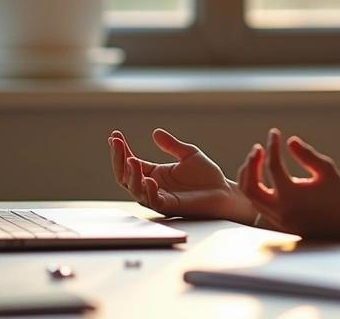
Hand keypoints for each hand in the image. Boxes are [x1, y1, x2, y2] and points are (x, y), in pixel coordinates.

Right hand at [108, 129, 255, 224]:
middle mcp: (152, 186)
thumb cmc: (207, 176)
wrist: (224, 192)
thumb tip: (155, 132)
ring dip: (130, 174)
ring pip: (135, 189)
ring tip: (131, 159)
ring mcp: (158, 197)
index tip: (114, 136)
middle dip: (118, 159)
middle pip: (125, 175)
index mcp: (154, 173)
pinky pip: (154, 201)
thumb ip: (171, 145)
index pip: (130, 161)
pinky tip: (150, 180)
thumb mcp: (189, 154)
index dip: (121, 150)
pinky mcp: (169, 206)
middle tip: (116, 143)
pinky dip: (149, 191)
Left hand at [237, 129, 339, 245]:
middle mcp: (279, 209)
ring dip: (249, 176)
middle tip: (258, 148)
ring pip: (250, 197)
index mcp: (291, 196)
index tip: (274, 133)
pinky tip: (263, 176)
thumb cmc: (339, 197)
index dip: (272, 146)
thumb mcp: (327, 172)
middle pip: (250, 186)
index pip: (273, 166)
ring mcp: (276, 220)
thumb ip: (308, 155)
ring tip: (258, 159)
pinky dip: (255, 188)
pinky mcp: (278, 224)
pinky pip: (258, 204)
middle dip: (250, 164)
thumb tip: (290, 141)